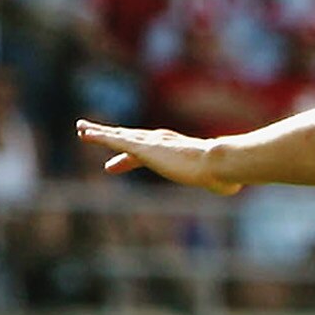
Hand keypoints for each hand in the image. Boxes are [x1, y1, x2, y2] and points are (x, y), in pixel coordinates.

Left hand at [77, 120, 241, 193]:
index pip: (152, 150)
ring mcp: (151, 143)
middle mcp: (163, 141)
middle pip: (132, 138)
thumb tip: (232, 185)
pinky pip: (114, 140)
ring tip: (82, 129)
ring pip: (119, 136)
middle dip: (113, 137)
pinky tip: (84, 133)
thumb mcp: (221, 178)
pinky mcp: (141, 148)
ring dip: (99, 133)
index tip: (123, 159)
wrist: (219, 164)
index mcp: (178, 149)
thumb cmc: (225, 173)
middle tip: (93, 134)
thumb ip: (222, 181)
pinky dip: (98, 136)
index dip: (135, 155)